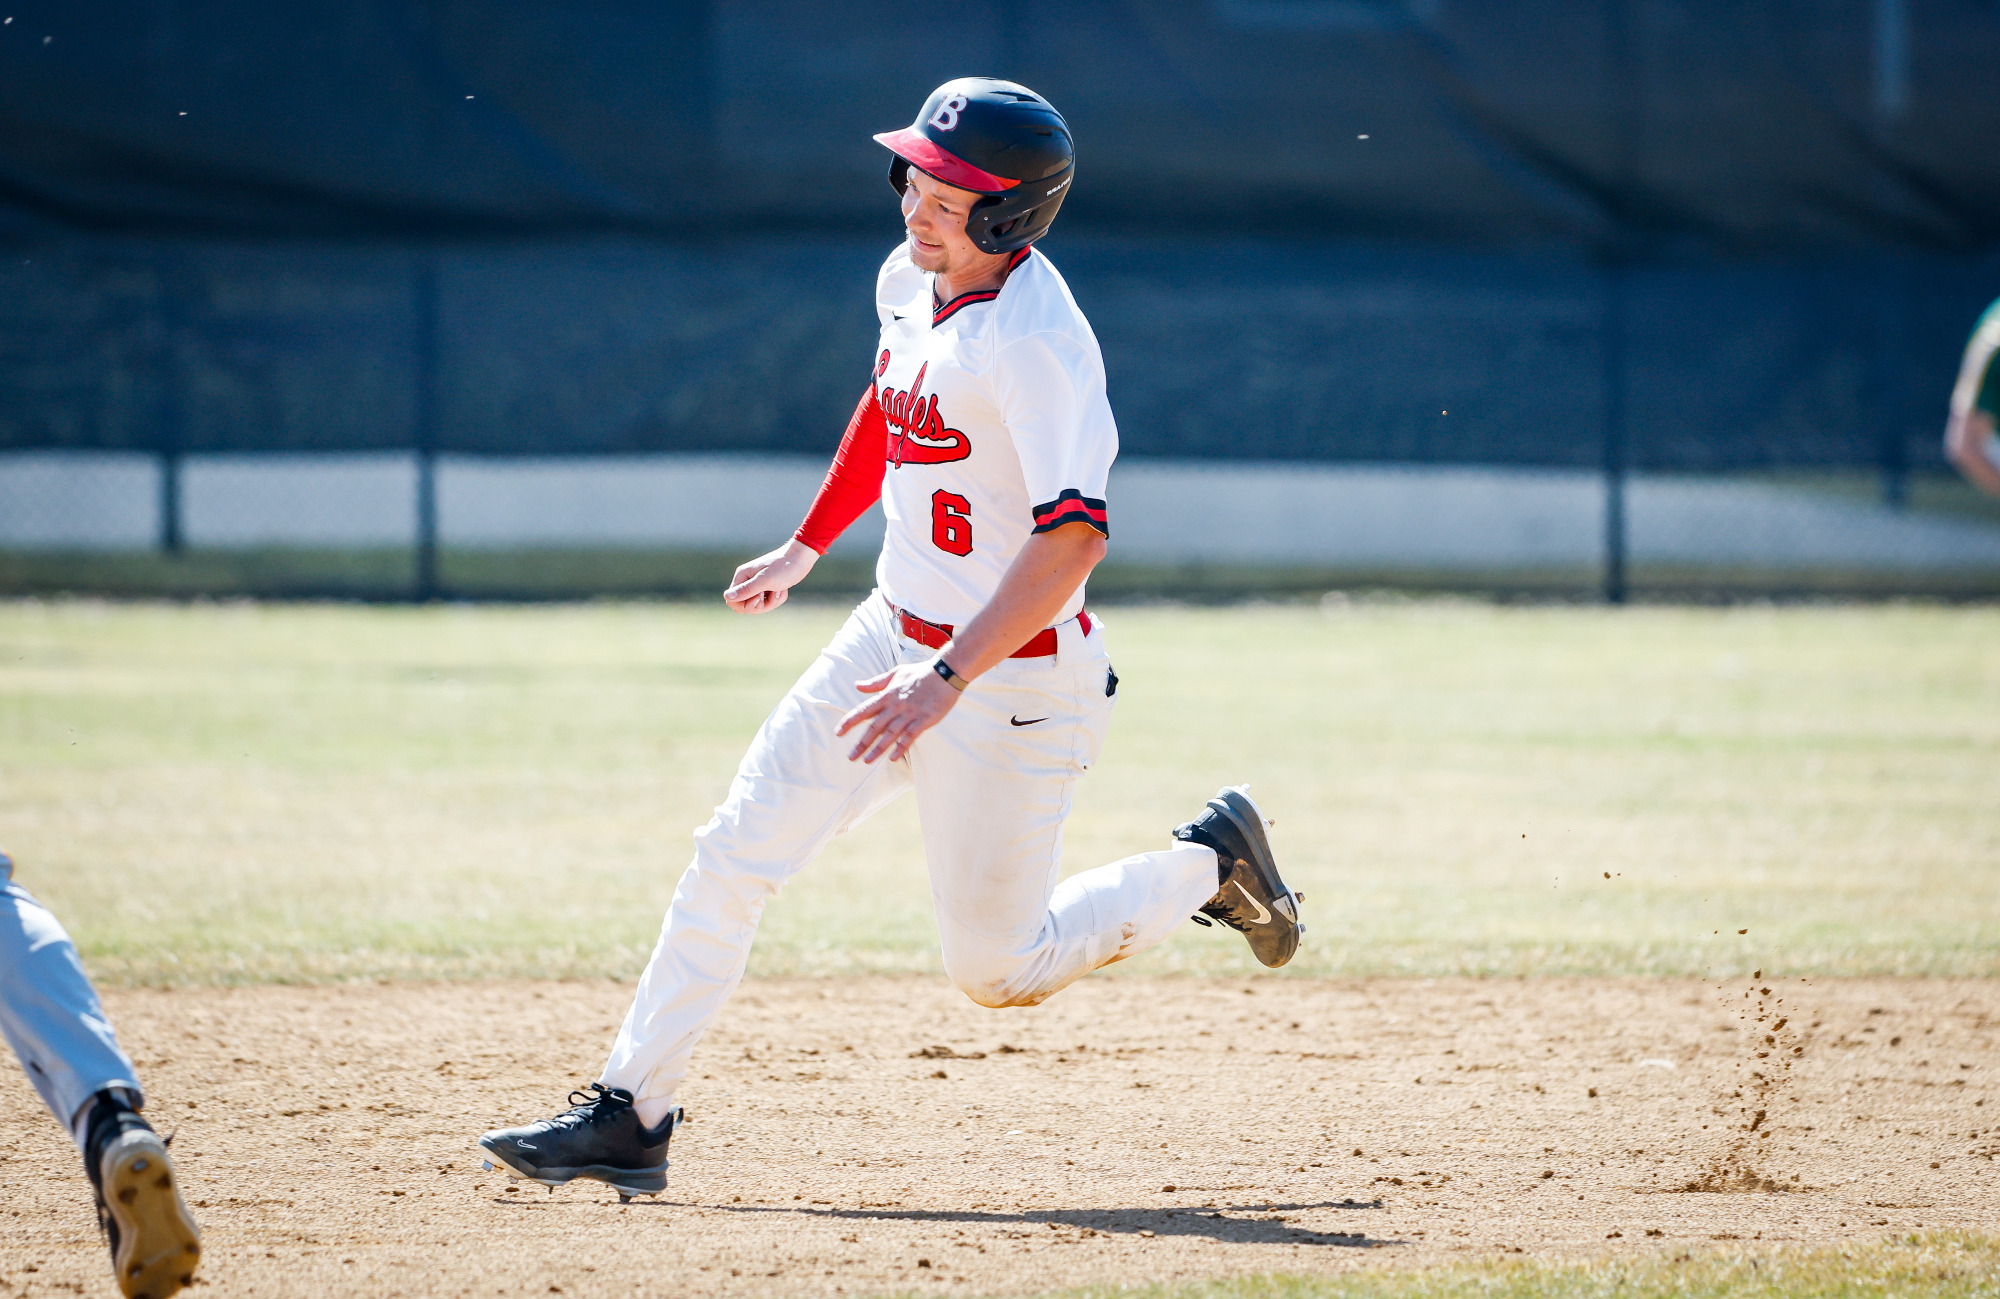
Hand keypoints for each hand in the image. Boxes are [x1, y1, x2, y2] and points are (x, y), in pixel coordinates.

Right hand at [724, 540, 818, 613]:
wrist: (801, 558)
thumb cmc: (783, 567)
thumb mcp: (765, 580)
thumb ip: (746, 590)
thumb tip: (726, 597)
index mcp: (742, 576)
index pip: (732, 600)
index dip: (745, 605)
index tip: (759, 597)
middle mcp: (747, 581)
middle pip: (745, 606)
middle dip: (761, 605)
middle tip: (772, 592)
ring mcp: (757, 585)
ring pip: (758, 606)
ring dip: (771, 602)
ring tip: (780, 590)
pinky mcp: (767, 588)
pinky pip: (768, 603)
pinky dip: (777, 599)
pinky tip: (783, 589)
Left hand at [836, 658, 959, 763]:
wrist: (945, 672)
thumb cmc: (920, 672)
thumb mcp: (894, 674)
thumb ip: (875, 682)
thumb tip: (857, 685)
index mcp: (887, 695)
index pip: (864, 710)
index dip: (850, 722)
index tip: (838, 732)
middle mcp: (895, 706)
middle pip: (874, 727)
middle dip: (862, 743)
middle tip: (851, 757)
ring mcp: (910, 714)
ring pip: (890, 734)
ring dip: (878, 748)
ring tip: (868, 760)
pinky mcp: (924, 720)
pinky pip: (910, 736)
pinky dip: (901, 747)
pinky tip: (893, 757)